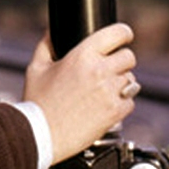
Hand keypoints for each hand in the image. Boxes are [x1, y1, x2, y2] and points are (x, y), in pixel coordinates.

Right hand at [22, 22, 137, 163]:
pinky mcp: (115, 113)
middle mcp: (99, 71)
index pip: (117, 34)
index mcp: (82, 55)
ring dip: (122, 82)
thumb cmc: (37, 102)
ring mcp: (109, 92)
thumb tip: (52, 32)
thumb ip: (46, 45)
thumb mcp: (36, 67)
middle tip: (111, 67)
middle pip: (129, 57)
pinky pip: (130, 101)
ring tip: (105, 88)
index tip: (123, 36)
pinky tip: (106, 104)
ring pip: (132, 80)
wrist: (41, 135)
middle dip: (122, 60)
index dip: (123, 33)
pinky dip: (122, 102)